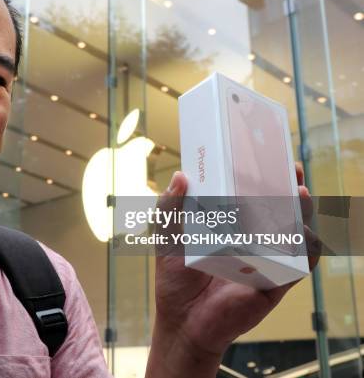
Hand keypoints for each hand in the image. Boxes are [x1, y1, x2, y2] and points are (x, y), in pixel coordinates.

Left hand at [145, 163, 318, 377]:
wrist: (181, 318)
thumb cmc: (175, 277)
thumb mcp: (168, 236)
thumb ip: (171, 207)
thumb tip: (180, 175)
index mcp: (230, 225)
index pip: (251, 196)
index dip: (262, 177)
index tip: (266, 156)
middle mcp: (252, 240)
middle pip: (279, 209)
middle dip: (288, 187)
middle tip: (290, 169)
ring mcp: (265, 261)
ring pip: (294, 233)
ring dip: (302, 212)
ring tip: (298, 193)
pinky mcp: (274, 284)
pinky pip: (298, 266)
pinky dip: (306, 249)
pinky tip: (302, 232)